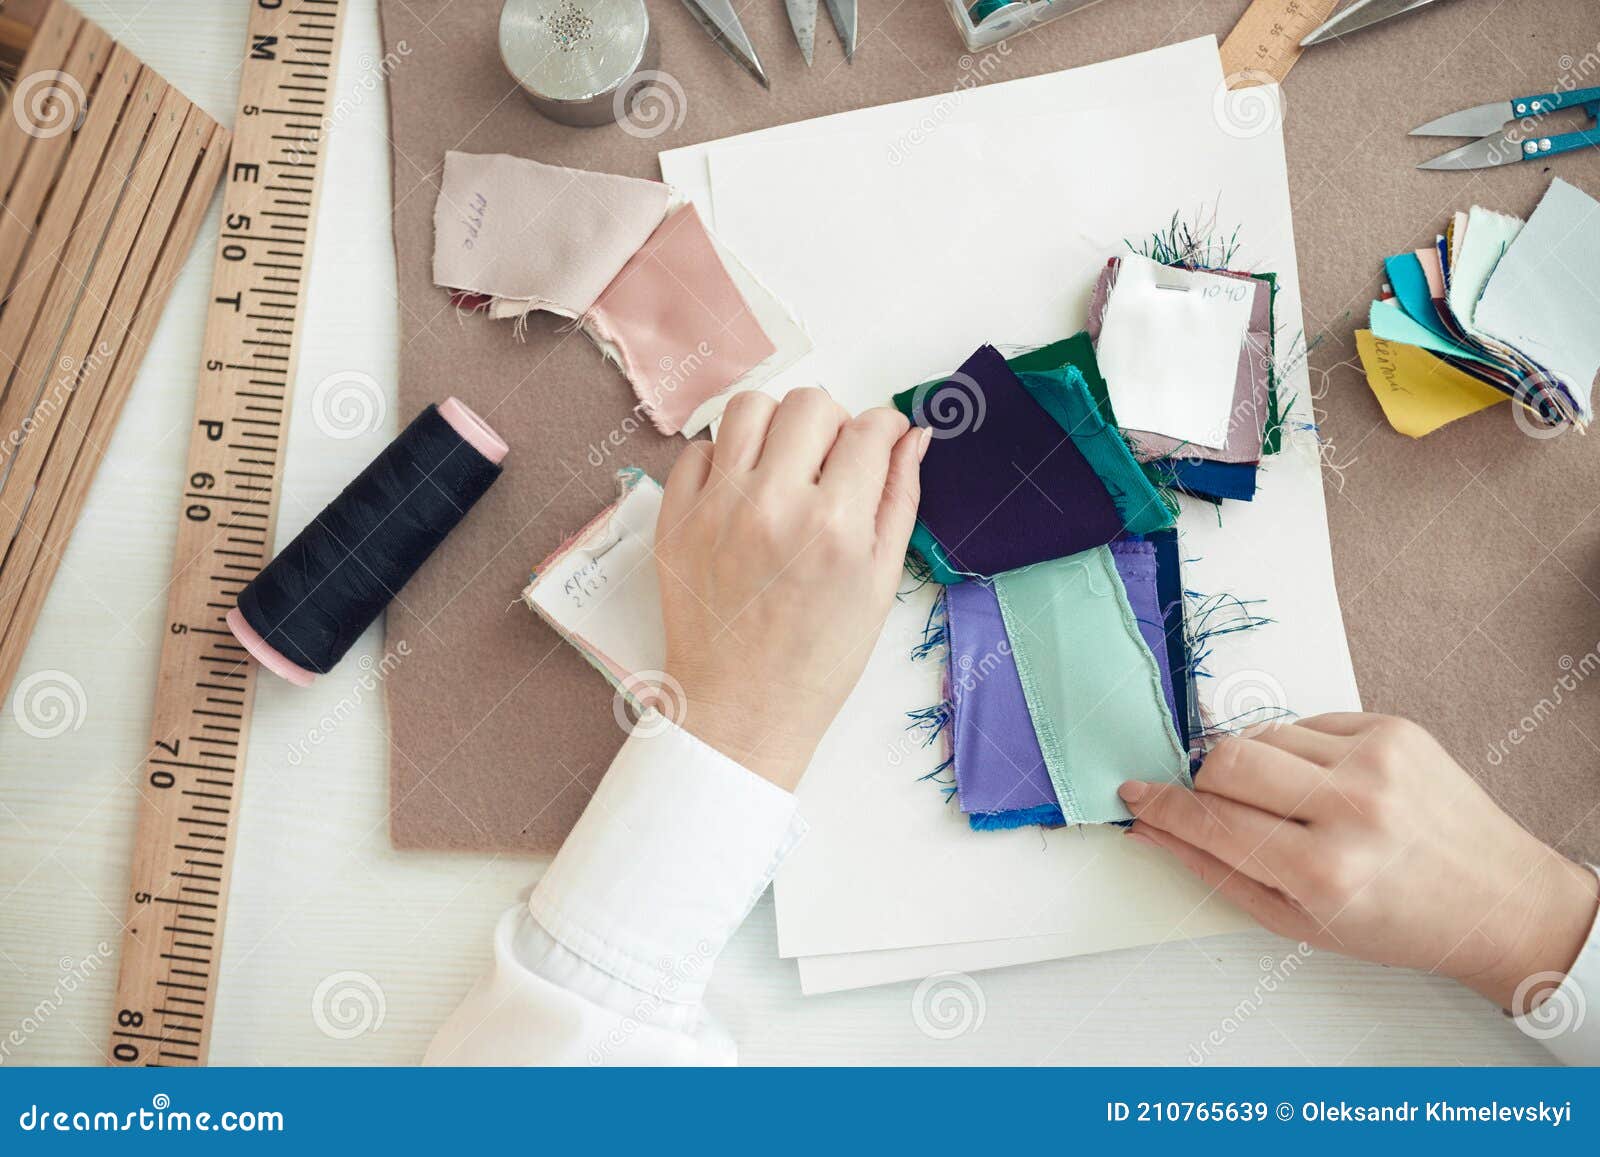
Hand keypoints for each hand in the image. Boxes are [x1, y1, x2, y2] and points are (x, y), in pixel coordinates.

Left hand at [655, 389, 928, 790]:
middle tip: (833, 458)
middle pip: (810, 404)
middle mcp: (773, 506)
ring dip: (776, 425)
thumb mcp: (879, 584)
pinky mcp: (675, 519)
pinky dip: (725, 459)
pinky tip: (742, 491)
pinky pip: (698, 450)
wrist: (742, 709)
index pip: (868, 429)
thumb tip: (912, 437)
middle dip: (833, 421)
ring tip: (785, 462)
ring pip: (749, 408)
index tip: (881, 440)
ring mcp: (716, 509)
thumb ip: (899, 500)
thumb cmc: (817, 659)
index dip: (885, 428)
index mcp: (835, 526)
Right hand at [1120, 713, 1598, 1011]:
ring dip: (1255, 766)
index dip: (1162, 807)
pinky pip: (1307, 722)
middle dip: (1206, 783)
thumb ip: (1216, 871)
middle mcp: (1352, 809)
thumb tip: (1153, 831)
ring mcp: (1378, 761)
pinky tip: (1325, 784)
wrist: (1495, 899)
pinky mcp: (1394, 729)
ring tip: (1288, 802)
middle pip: (1227, 760)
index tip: (1135, 794)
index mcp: (1325, 871)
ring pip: (1262, 735)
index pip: (1211, 821)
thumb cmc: (1397, 921)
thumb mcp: (1298, 923)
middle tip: (1218, 806)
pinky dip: (1298, 751)